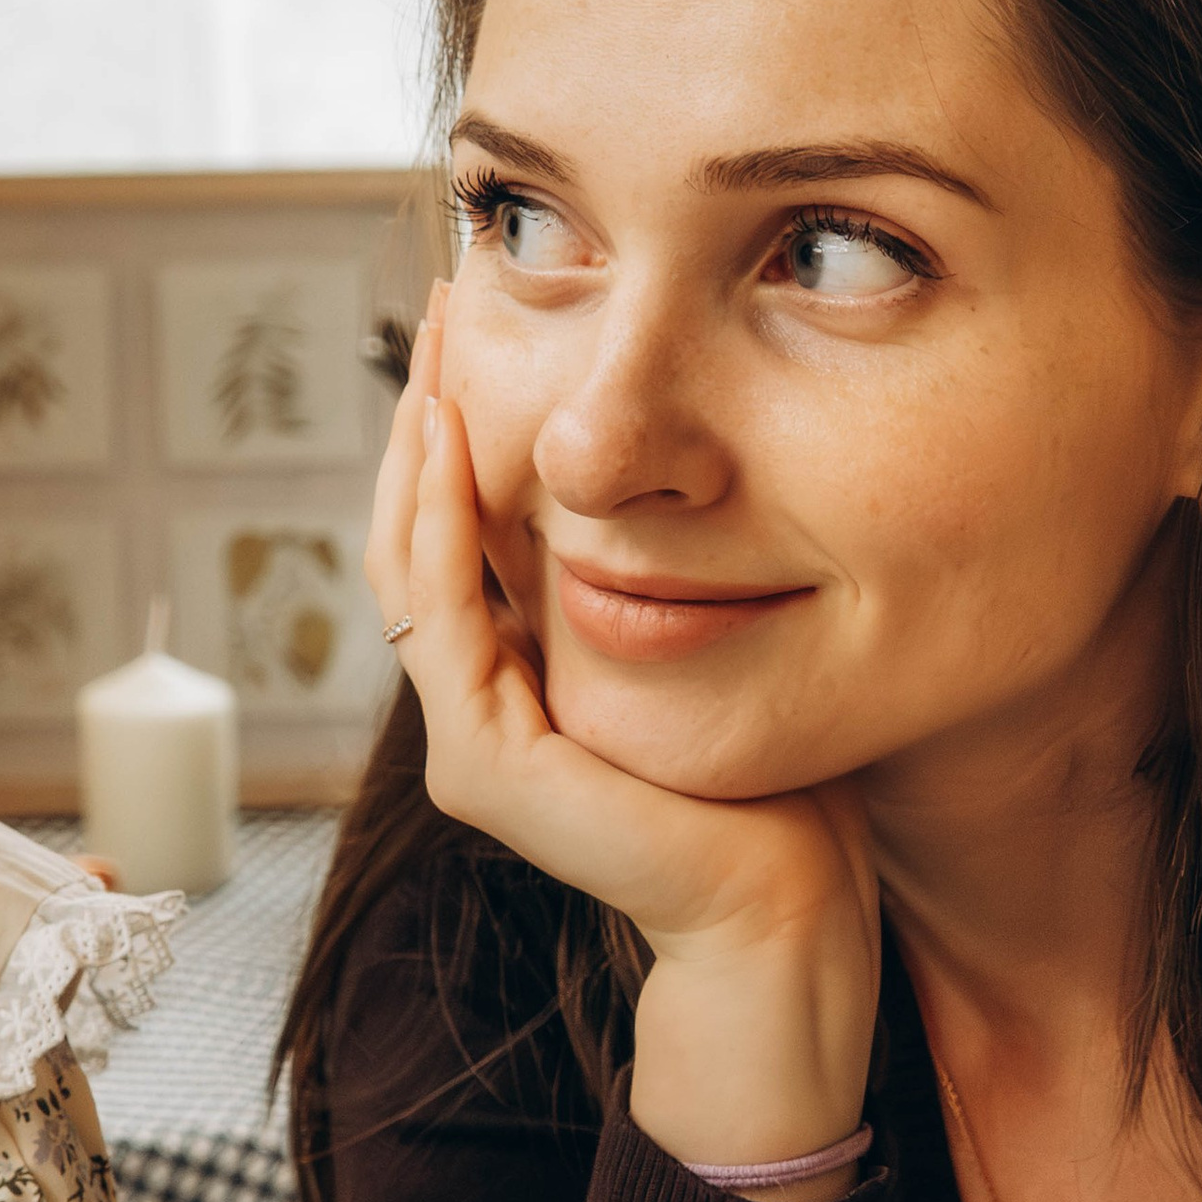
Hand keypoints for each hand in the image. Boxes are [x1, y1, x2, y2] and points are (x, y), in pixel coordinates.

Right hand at [367, 294, 877, 1196]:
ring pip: (411, 561)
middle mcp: (481, 706)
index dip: (465, 420)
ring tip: (440, 338)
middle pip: (422, 529)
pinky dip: (439, 522)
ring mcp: (472, 740)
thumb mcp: (718, 634)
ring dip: (420, 444)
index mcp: (526, 676)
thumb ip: (670, 567)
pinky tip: (449, 435)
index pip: (468, 527)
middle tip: (446, 290)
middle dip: (431, 405)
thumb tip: (678, 457)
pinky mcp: (486, 767)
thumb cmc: (783, 787)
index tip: (486, 313)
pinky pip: (440, 620)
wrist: (790, 912)